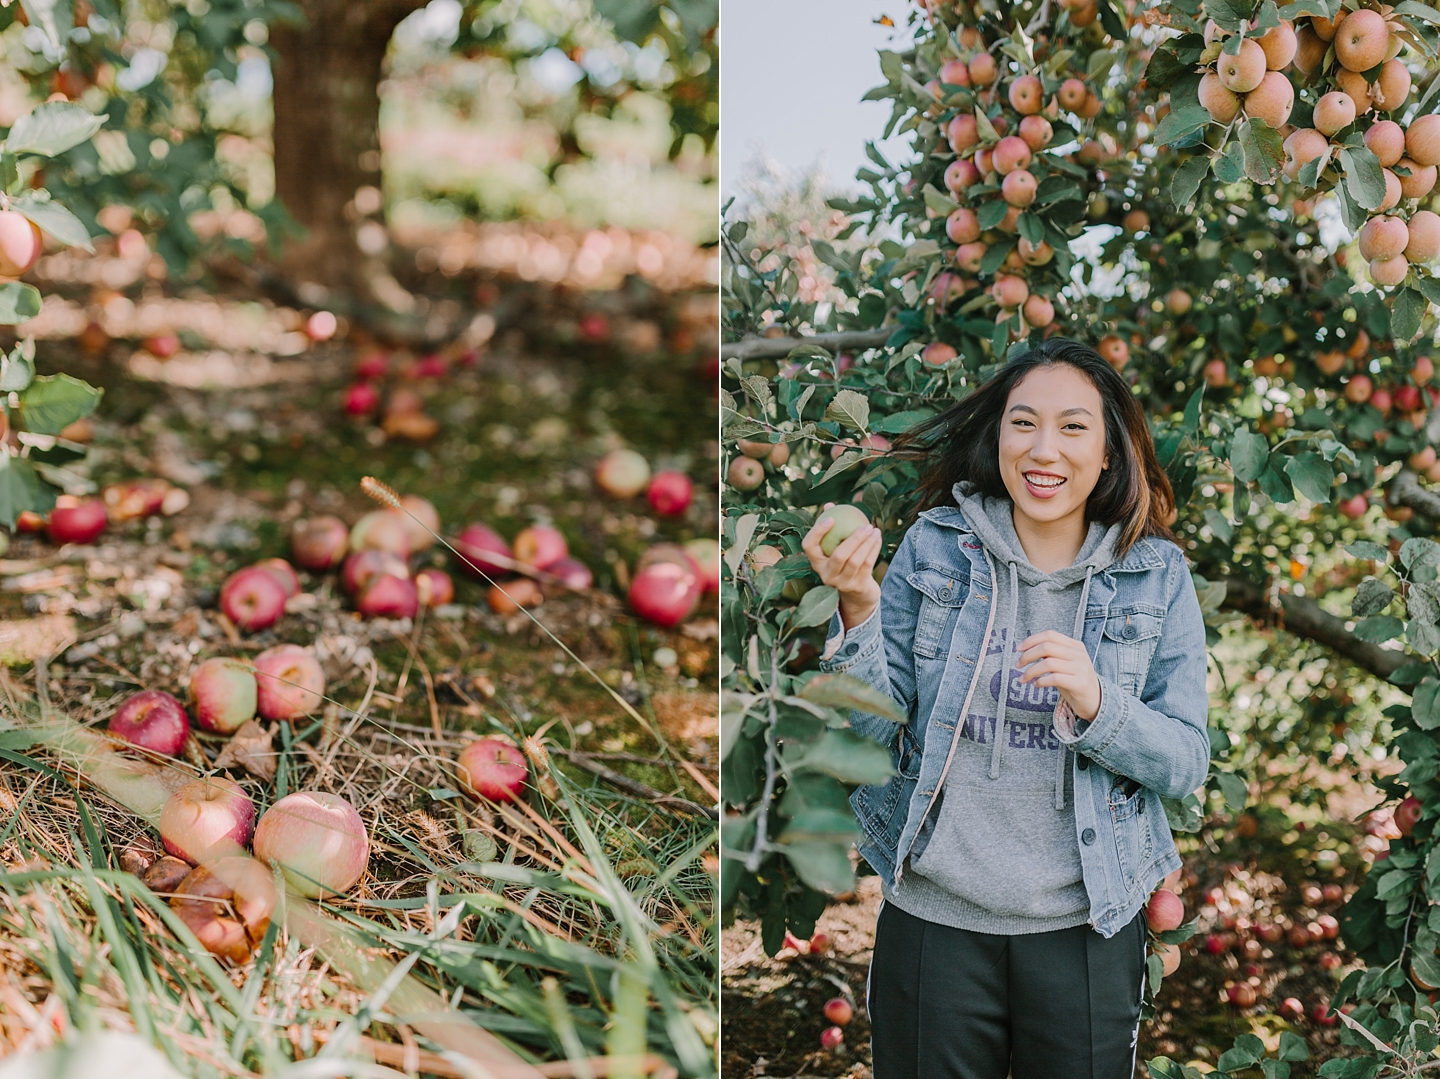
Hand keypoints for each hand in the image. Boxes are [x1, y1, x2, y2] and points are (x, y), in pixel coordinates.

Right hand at [801, 508, 881, 628]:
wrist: (857, 595)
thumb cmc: (844, 564)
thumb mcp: (835, 548)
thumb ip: (832, 528)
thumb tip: (829, 505)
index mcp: (816, 563)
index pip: (808, 546)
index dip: (817, 532)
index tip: (831, 518)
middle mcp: (826, 575)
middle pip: (839, 555)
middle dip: (854, 538)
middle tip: (866, 525)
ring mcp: (841, 583)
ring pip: (855, 561)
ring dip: (867, 543)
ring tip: (874, 530)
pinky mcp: (857, 587)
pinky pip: (867, 565)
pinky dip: (873, 550)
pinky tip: (878, 538)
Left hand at [1015, 630, 1100, 721]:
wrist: (1095, 701)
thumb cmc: (1074, 681)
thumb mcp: (1063, 664)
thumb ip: (1051, 655)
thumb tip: (1026, 650)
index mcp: (1075, 645)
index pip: (1050, 635)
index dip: (1031, 640)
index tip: (1018, 649)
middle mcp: (1079, 654)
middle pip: (1047, 647)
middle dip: (1028, 656)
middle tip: (1017, 665)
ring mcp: (1081, 668)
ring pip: (1049, 663)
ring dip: (1031, 671)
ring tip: (1023, 679)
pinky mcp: (1080, 683)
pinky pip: (1055, 678)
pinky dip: (1041, 681)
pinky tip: (1036, 685)